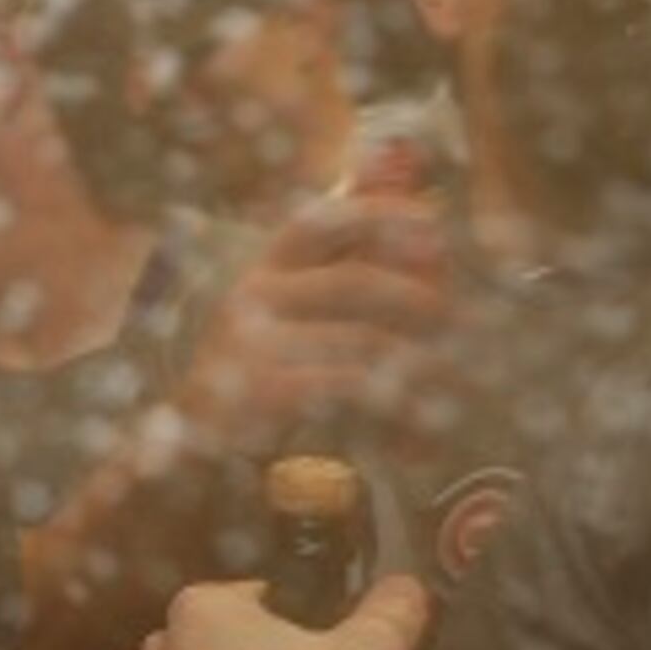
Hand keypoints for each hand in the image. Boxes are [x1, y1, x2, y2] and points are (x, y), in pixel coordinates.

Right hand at [171, 198, 449, 454]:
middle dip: (417, 296)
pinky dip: (396, 401)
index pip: (318, 220)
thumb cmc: (260, 372)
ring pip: (362, 338)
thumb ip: (337, 278)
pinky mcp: (262, 388)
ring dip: (422, 359)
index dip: (377, 212)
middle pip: (353, 280)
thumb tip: (413, 243)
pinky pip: (350, 385)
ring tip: (454, 380)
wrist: (193, 437)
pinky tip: (420, 416)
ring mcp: (253, 341)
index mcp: (265, 270)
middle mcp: (253, 295)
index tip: (433, 221)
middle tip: (456, 317)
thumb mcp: (289, 317)